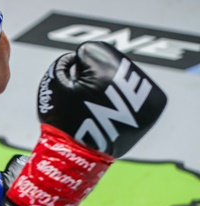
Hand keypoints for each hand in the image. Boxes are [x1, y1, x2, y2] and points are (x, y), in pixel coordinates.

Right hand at [3, 41, 166, 205]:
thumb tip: (84, 59)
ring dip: (113, 83)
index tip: (73, 83)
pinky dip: (125, 97)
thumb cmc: (63, 119)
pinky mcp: (151, 109)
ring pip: (125, 75)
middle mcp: (130, 81)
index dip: (76, 65)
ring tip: (98, 104)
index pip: (91, 50)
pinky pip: (137, 92)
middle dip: (96, 74)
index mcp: (105, 71)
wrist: (78, 154)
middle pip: (111, 61)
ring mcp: (144, 96)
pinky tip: (112, 110)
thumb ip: (66, 60)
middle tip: (84, 95)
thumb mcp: (53, 82)